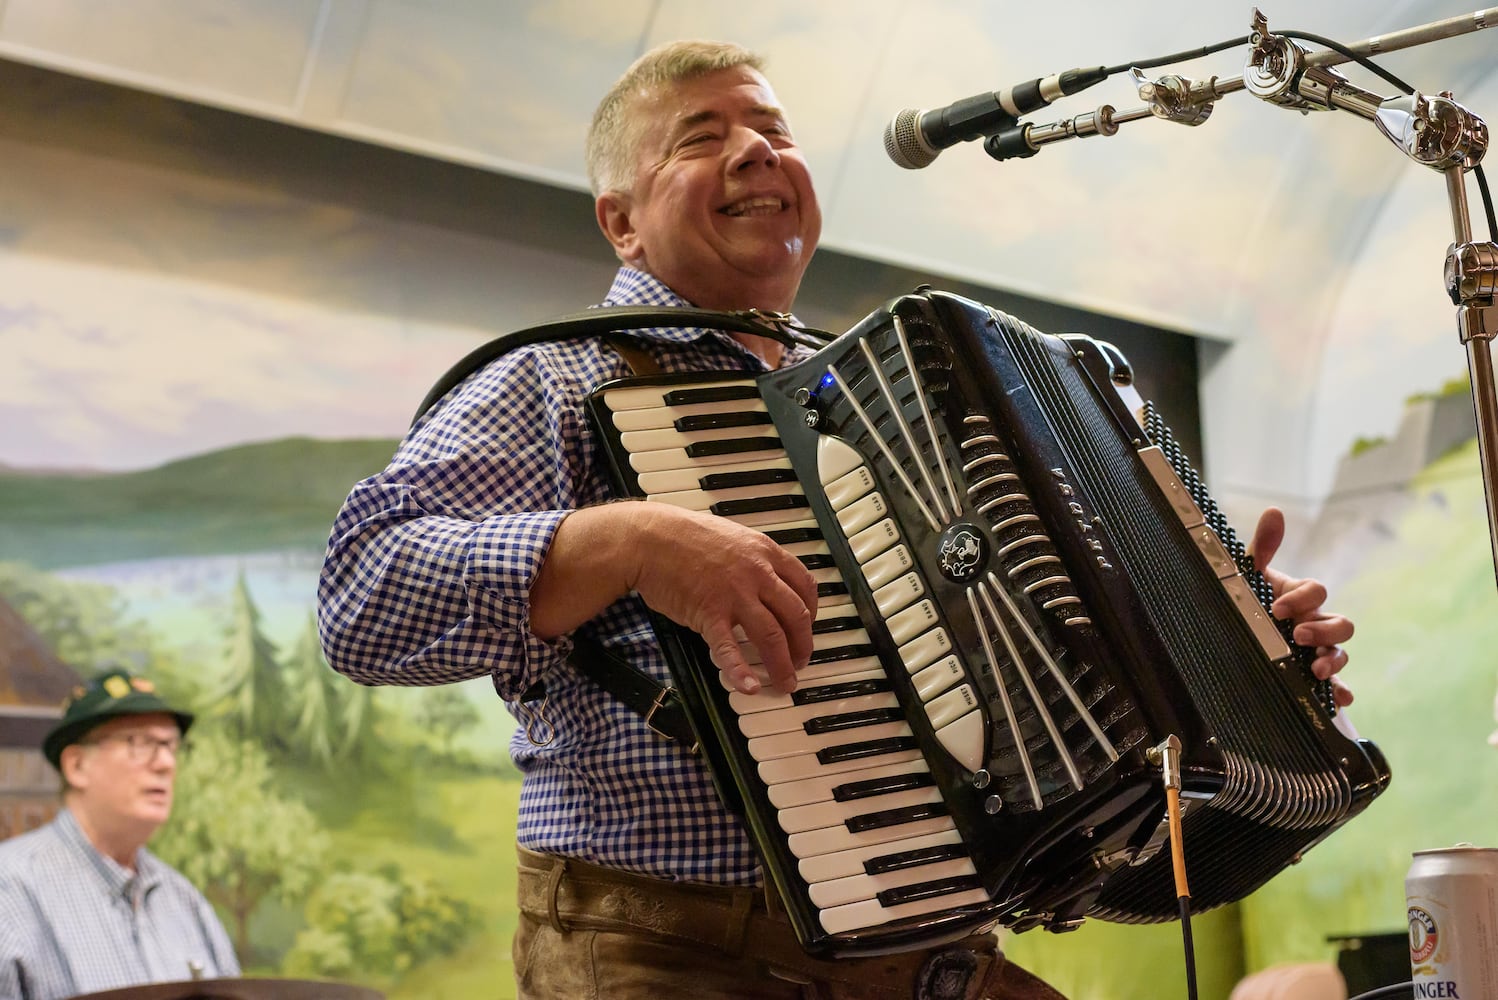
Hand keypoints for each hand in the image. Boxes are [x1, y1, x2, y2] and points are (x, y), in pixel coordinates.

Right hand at [628, 504, 817, 694]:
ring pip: (772, 636)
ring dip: (782, 665)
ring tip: (785, 682)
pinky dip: (741, 671)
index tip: (807, 626)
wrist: (650, 538)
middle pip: (795, 616)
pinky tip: (749, 687)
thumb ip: (753, 558)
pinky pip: (730, 648)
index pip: (805, 586)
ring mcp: (734, 595)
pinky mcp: (709, 613)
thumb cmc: (684, 535)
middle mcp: (757, 574)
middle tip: (799, 661)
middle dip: (803, 645)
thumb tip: (767, 579)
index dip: (812, 612)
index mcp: (764, 552)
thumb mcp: (732, 536)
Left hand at [1247, 507, 1354, 706]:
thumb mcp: (1247, 575)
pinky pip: (1334, 684)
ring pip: (1340, 653)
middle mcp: (1314, 623)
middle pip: (1342, 624)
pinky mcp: (1312, 676)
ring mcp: (1316, 650)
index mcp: (1300, 597)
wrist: (1230, 633)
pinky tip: (1339, 699)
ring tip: (1315, 670)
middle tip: (1297, 636)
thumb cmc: (1247, 599)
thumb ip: (1261, 547)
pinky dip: (1340, 691)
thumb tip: (1274, 511)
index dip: (1303, 597)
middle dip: (1324, 630)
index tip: (1276, 607)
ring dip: (1333, 660)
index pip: (1316, 591)